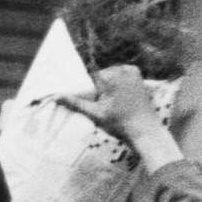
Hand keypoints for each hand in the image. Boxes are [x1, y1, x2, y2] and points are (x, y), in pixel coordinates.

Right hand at [57, 64, 182, 176]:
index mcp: (108, 76)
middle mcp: (120, 69)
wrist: (145, 131)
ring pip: (112, 75)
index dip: (91, 90)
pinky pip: (123, 74)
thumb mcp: (95, 114)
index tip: (96, 101)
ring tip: (117, 103)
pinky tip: (123, 97)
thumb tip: (56, 96)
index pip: (90, 77)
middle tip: (108, 106)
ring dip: (111, 85)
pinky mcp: (138, 75)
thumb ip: (75, 103)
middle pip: (102, 75)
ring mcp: (131, 71)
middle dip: (101, 87)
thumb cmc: (119, 124)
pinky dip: (121, 82)